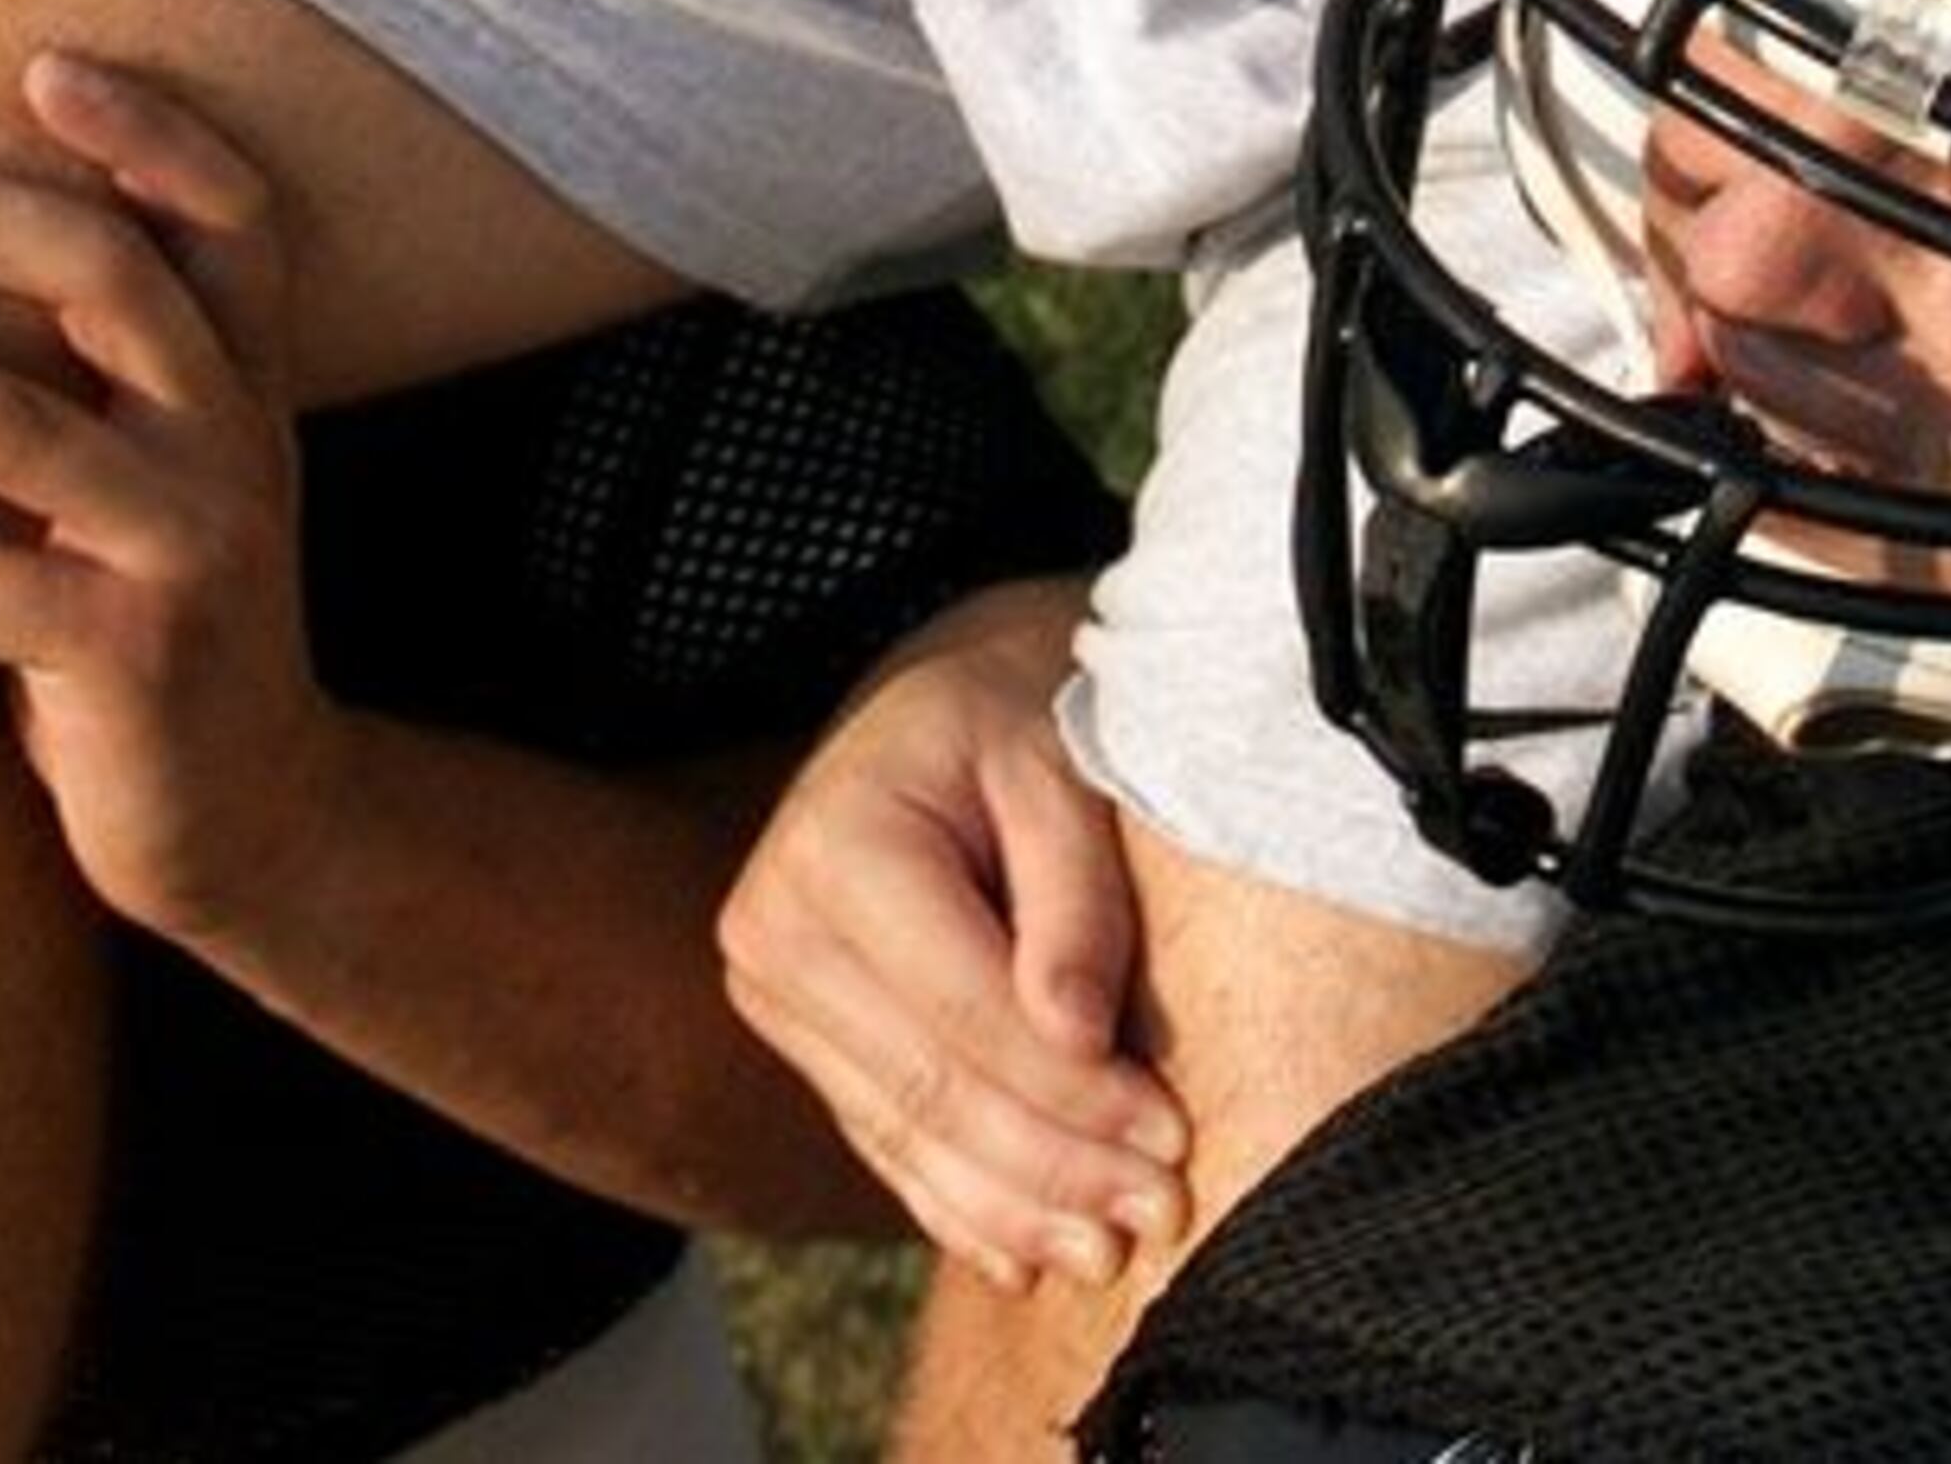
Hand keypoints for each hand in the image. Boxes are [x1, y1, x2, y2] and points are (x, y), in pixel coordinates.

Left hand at [0, 46, 335, 951]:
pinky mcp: (126, 654)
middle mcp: (233, 442)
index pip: (233, 215)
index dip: (152, 132)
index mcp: (247, 384)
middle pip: (114, 278)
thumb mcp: (180, 473)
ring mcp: (185, 546)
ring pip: (17, 424)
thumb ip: (119, 371)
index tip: (42, 66)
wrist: (259, 823)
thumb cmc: (174, 618)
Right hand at [716, 580, 1193, 1295]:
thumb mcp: (1060, 769)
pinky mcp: (800, 1034)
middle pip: (935, 1088)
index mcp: (834, 843)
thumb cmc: (1022, 717)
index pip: (968, 1012)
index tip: (1176, 1135)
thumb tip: (1077, 1038)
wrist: (945, 696)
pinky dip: (959, 1204)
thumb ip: (1074, 898)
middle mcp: (775, 924)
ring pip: (908, 1133)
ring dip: (1015, 1207)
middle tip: (1164, 1215)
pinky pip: (882, 1138)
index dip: (1075, 1093)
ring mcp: (774, 990)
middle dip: (1057, 1166)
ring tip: (1112, 1251)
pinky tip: (1025, 1256)